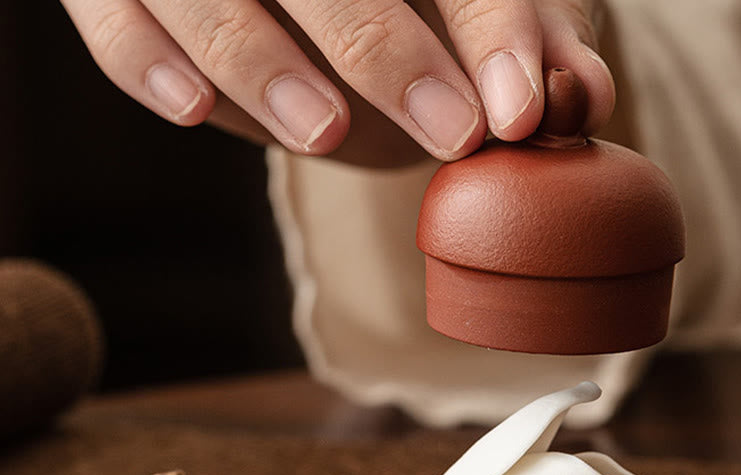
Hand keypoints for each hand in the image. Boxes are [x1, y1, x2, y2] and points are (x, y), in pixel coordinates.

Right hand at [61, 0, 614, 165]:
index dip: (485, 23)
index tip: (519, 106)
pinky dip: (142, 62)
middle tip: (451, 133)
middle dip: (383, 45)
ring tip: (327, 133)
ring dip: (262, 64)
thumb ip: (519, 34)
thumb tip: (575, 95)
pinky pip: (109, 20)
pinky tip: (194, 111)